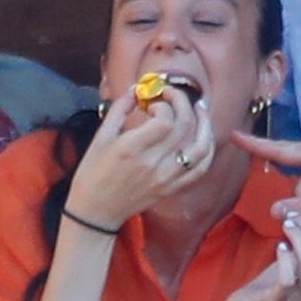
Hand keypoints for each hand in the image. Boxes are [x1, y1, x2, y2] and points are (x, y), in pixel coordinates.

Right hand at [66, 86, 213, 230]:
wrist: (97, 210)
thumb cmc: (93, 172)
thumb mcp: (101, 137)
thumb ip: (119, 110)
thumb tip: (136, 89)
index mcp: (132, 149)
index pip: (165, 120)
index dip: (164, 104)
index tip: (152, 103)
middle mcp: (153, 164)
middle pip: (184, 128)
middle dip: (184, 104)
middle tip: (175, 96)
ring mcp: (166, 178)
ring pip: (200, 149)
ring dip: (204, 125)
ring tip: (199, 110)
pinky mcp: (172, 188)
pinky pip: (200, 169)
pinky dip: (207, 150)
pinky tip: (204, 136)